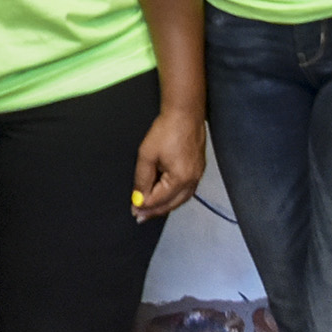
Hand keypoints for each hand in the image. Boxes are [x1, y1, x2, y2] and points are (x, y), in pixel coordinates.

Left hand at [132, 105, 205, 219]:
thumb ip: (142, 179)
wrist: (185, 114)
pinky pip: (186, 192)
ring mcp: (197, 176)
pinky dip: (174, 197)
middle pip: (171, 205)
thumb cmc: (167, 130)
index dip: (144, 206)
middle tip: (139, 216)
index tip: (133, 210)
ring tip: (150, 210)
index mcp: (180, 178)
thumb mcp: (146, 155)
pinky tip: (165, 198)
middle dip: (154, 211)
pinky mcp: (198, 170)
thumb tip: (138, 197)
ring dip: (164, 206)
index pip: (159, 200)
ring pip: (180, 200)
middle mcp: (192, 181)